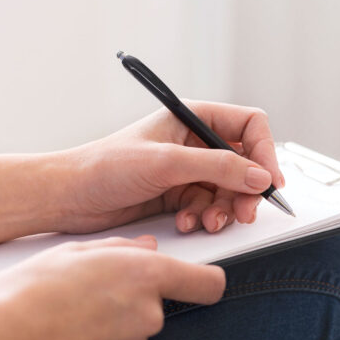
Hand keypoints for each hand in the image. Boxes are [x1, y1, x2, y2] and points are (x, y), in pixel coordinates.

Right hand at [0, 236, 225, 339]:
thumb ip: (121, 248)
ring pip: (135, 333)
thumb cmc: (30, 292)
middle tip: (94, 295)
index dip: (208, 281)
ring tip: (73, 318)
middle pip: (159, 307)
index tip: (201, 281)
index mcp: (145, 275)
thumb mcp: (75, 251)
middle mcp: (148, 313)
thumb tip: (146, 247)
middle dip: (134, 302)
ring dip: (115, 327)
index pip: (208, 283)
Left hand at [58, 101, 285, 234]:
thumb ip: (218, 167)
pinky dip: (203, 217)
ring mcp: (189, 169)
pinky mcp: (180, 194)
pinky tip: (185, 221)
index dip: (265, 152)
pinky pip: (210, 206)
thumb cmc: (106, 167)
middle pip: (245, 163)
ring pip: (230, 190)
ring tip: (209, 222)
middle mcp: (196, 141)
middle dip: (247, 190)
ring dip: (225, 209)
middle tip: (245, 213)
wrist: (69, 198)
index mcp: (194, 118)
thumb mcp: (167, 163)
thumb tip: (261, 177)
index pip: (250, 126)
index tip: (270, 181)